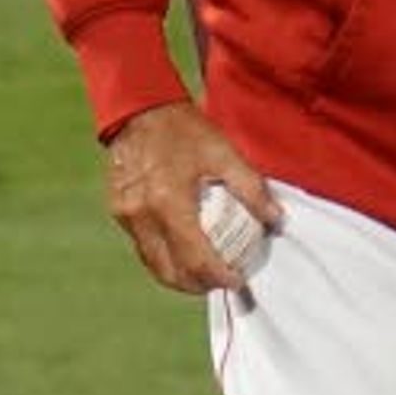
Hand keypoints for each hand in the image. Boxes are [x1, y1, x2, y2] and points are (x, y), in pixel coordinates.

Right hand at [102, 100, 280, 295]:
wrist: (138, 110)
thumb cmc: (184, 130)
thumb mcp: (224, 153)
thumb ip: (251, 190)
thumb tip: (276, 220)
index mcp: (169, 202)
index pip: (195, 258)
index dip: (218, 277)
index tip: (236, 280)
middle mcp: (143, 215)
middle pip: (170, 271)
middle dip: (198, 285)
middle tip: (220, 282)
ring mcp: (126, 216)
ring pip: (153, 264)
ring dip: (178, 276)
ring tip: (202, 275)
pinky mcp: (119, 212)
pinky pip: (142, 247)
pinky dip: (163, 256)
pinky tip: (180, 251)